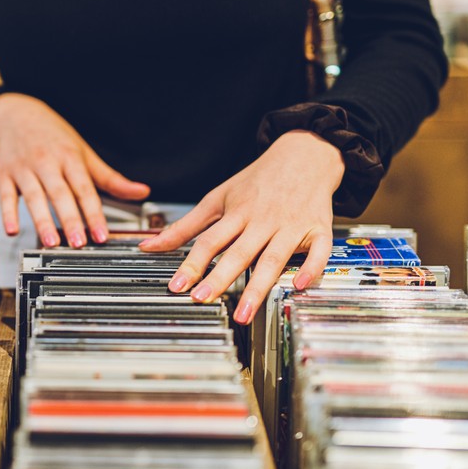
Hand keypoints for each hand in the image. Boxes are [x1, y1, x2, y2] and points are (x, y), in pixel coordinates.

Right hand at [0, 93, 150, 246]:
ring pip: (33, 195)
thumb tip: (141, 191)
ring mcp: (24, 168)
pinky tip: (12, 230)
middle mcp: (47, 162)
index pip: (85, 188)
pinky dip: (7, 213)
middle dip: (70, 219)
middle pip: (60, 193)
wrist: (15, 115)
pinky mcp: (4, 174)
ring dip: (41, 219)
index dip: (94, 213)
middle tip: (78, 242)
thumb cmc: (53, 137)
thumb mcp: (84, 153)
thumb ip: (110, 178)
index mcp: (70, 158)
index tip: (101, 235)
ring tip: (50, 241)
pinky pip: (5, 195)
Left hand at [139, 130, 344, 324]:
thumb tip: (149, 246)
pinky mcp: (319, 229)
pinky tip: (298, 286)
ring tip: (243, 313)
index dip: (192, 263)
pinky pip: (319, 252)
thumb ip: (185, 227)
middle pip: (239, 252)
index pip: (210, 241)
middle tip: (202, 299)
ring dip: (258, 287)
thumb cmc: (257, 180)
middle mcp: (263, 220)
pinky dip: (311, 268)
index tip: (177, 285)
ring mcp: (292, 226)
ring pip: (274, 258)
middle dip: (220, 277)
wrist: (304, 155)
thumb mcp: (217, 198)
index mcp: (237, 212)